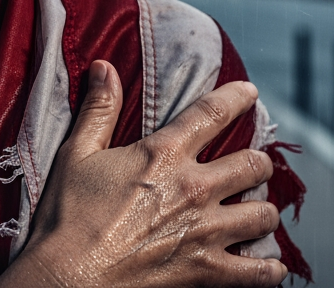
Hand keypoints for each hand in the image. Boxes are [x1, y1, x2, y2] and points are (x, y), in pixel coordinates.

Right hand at [0, 61, 286, 287]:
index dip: (237, 98)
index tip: (250, 93)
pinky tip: (268, 267)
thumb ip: (98, 110)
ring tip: (257, 215)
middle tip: (252, 169)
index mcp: (164, 154)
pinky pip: (258, 272)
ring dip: (264, 213)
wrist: (65, 278)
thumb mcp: (76, 155)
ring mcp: (205, 232)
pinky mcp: (206, 272)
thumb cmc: (66, 218)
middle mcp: (194, 188)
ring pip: (264, 215)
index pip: (213, 113)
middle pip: (254, 165)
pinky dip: (267, 270)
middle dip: (258, 164)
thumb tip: (104, 66)